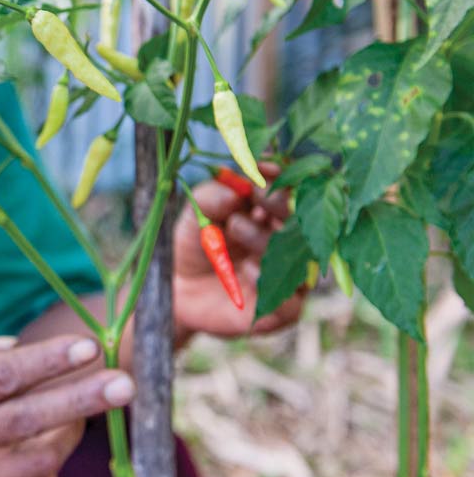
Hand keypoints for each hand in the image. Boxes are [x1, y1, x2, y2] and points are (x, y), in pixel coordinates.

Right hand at [0, 331, 132, 476]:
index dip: (48, 361)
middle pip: (30, 419)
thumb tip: (14, 349)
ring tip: (85, 418)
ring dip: (69, 438)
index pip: (1, 376)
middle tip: (126, 384)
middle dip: (83, 398)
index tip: (87, 347)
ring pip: (36, 463)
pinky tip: (46, 458)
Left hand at [173, 162, 302, 337]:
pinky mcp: (285, 309)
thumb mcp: (194, 217)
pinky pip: (292, 298)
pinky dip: (270, 279)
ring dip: (267, 235)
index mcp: (270, 212)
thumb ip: (210, 198)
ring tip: (236, 226)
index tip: (262, 167)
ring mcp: (290, 274)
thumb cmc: (192, 247)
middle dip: (279, 200)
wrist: (177, 292)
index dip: (278, 176)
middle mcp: (287, 240)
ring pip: (298, 254)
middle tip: (256, 195)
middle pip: (300, 217)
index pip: (286, 189)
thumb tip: (235, 189)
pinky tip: (249, 269)